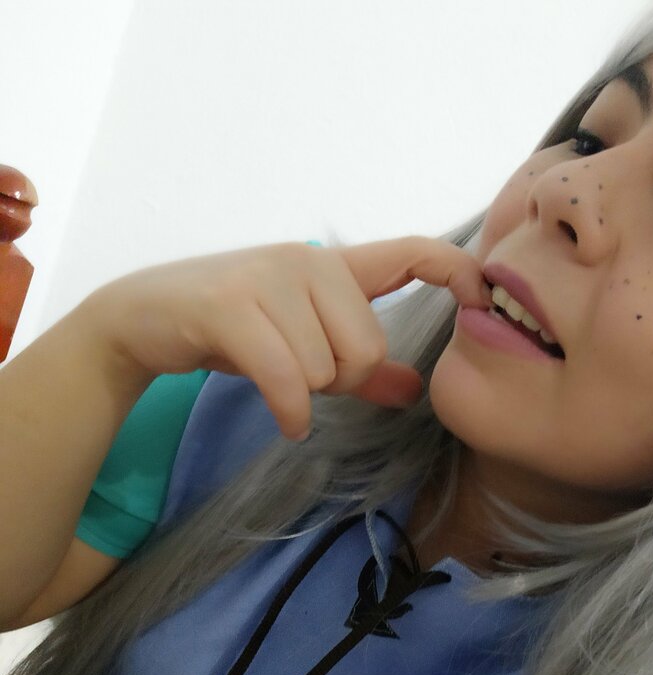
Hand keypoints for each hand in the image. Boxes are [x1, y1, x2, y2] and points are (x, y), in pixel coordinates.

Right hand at [76, 236, 490, 440]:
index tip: (483, 299)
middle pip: (366, 347)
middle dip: (340, 380)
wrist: (144, 318)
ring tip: (274, 380)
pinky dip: (290, 411)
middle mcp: (307, 261)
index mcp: (333, 267)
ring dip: (304, 394)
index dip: (456, 270)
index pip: (412, 251)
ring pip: (325, 367)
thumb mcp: (305, 346)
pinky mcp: (230, 306)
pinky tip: (287, 421)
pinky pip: (288, 378)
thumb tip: (414, 390)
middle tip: (302, 376)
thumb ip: (362, 366)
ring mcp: (267, 278)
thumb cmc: (234, 331)